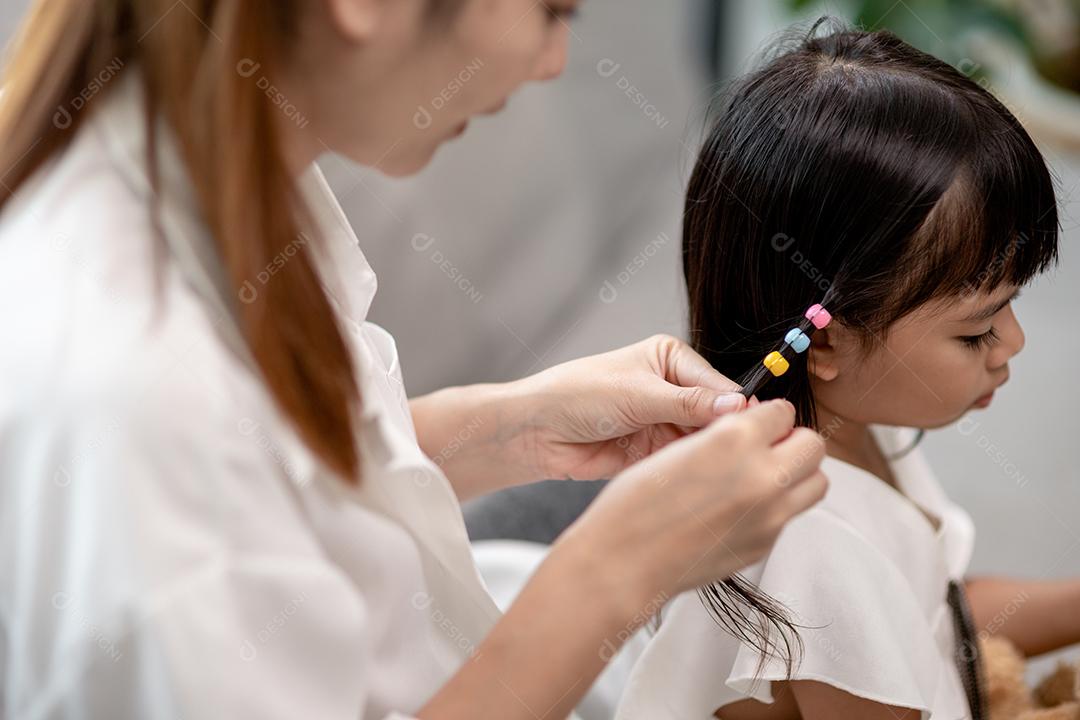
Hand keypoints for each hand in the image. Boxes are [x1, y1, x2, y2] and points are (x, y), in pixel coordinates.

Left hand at [511, 334, 751, 481]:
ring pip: (704, 442)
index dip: (737, 408)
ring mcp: (665, 422)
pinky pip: (684, 462)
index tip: (758, 427)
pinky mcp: (655, 453)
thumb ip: (688, 403)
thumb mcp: (637, 394)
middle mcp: (673, 389)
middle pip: (716, 415)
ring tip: (725, 469)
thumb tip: (737, 405)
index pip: (718, 384)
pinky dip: (691, 470)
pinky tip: (701, 478)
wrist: (537, 432)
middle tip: (747, 454)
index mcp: (671, 359)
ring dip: (710, 454)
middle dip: (726, 434)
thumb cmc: (576, 395)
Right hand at [557, 399, 827, 608]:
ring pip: (816, 483)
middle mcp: (762, 475)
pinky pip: (788, 515)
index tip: (754, 422)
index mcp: (736, 439)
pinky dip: (774, 506)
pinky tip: (737, 510)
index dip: (766, 414)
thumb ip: (726, 433)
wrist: (623, 561)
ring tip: (762, 477)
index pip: (783, 411)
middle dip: (792, 441)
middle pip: (813, 445)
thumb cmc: (636, 501)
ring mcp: (770, 516)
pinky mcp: (765, 545)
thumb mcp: (679, 446)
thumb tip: (755, 425)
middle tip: (766, 447)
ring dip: (796, 474)